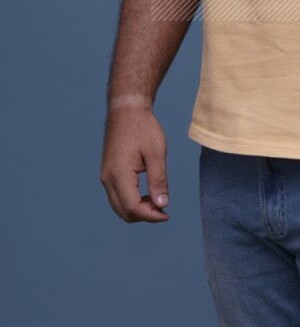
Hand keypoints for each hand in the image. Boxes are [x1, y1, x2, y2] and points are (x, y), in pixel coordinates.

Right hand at [100, 107, 170, 222]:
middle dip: (144, 215)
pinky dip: (130, 201)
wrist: (126, 110)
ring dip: (137, 210)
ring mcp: (105, 176)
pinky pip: (117, 196)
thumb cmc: (143, 128)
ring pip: (118, 206)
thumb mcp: (156, 153)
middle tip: (164, 208)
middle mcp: (108, 179)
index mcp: (119, 174)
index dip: (150, 215)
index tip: (167, 214)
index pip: (132, 208)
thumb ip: (159, 180)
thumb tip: (162, 204)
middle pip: (123, 212)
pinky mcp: (107, 173)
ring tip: (157, 200)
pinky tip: (146, 194)